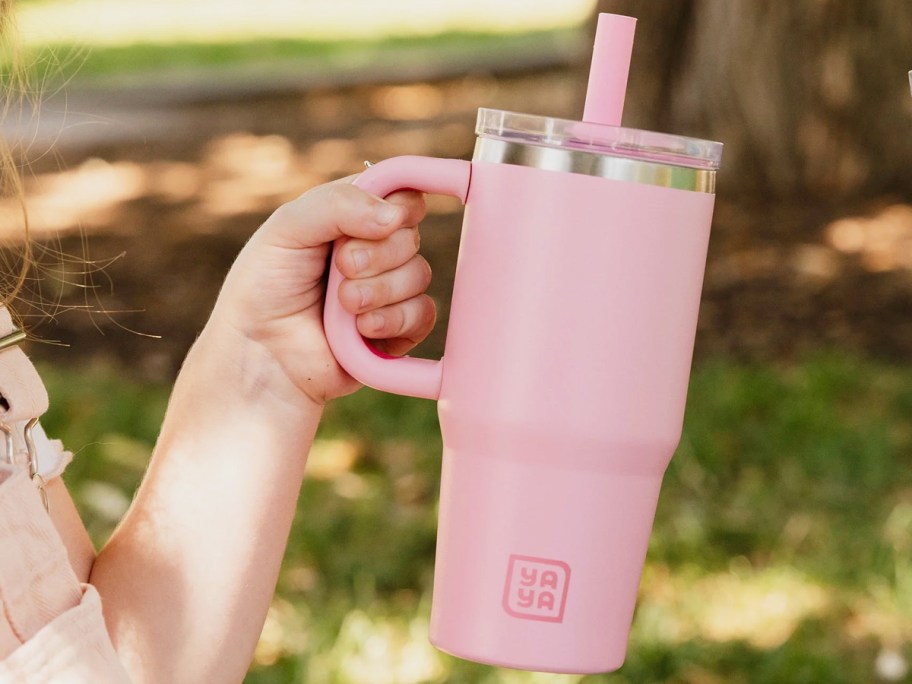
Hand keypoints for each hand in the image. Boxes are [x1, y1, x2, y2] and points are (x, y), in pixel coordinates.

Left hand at [210, 177, 434, 406]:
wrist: (260, 355)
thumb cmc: (263, 287)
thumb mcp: (287, 228)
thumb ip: (337, 204)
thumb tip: (396, 216)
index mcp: (352, 216)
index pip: (401, 194)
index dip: (397, 206)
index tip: (375, 222)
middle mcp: (375, 249)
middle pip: (412, 235)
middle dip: (376, 254)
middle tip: (340, 269)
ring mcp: (388, 290)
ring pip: (419, 275)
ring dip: (379, 290)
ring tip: (343, 305)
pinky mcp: (398, 330)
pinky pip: (423, 315)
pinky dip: (393, 320)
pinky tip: (362, 330)